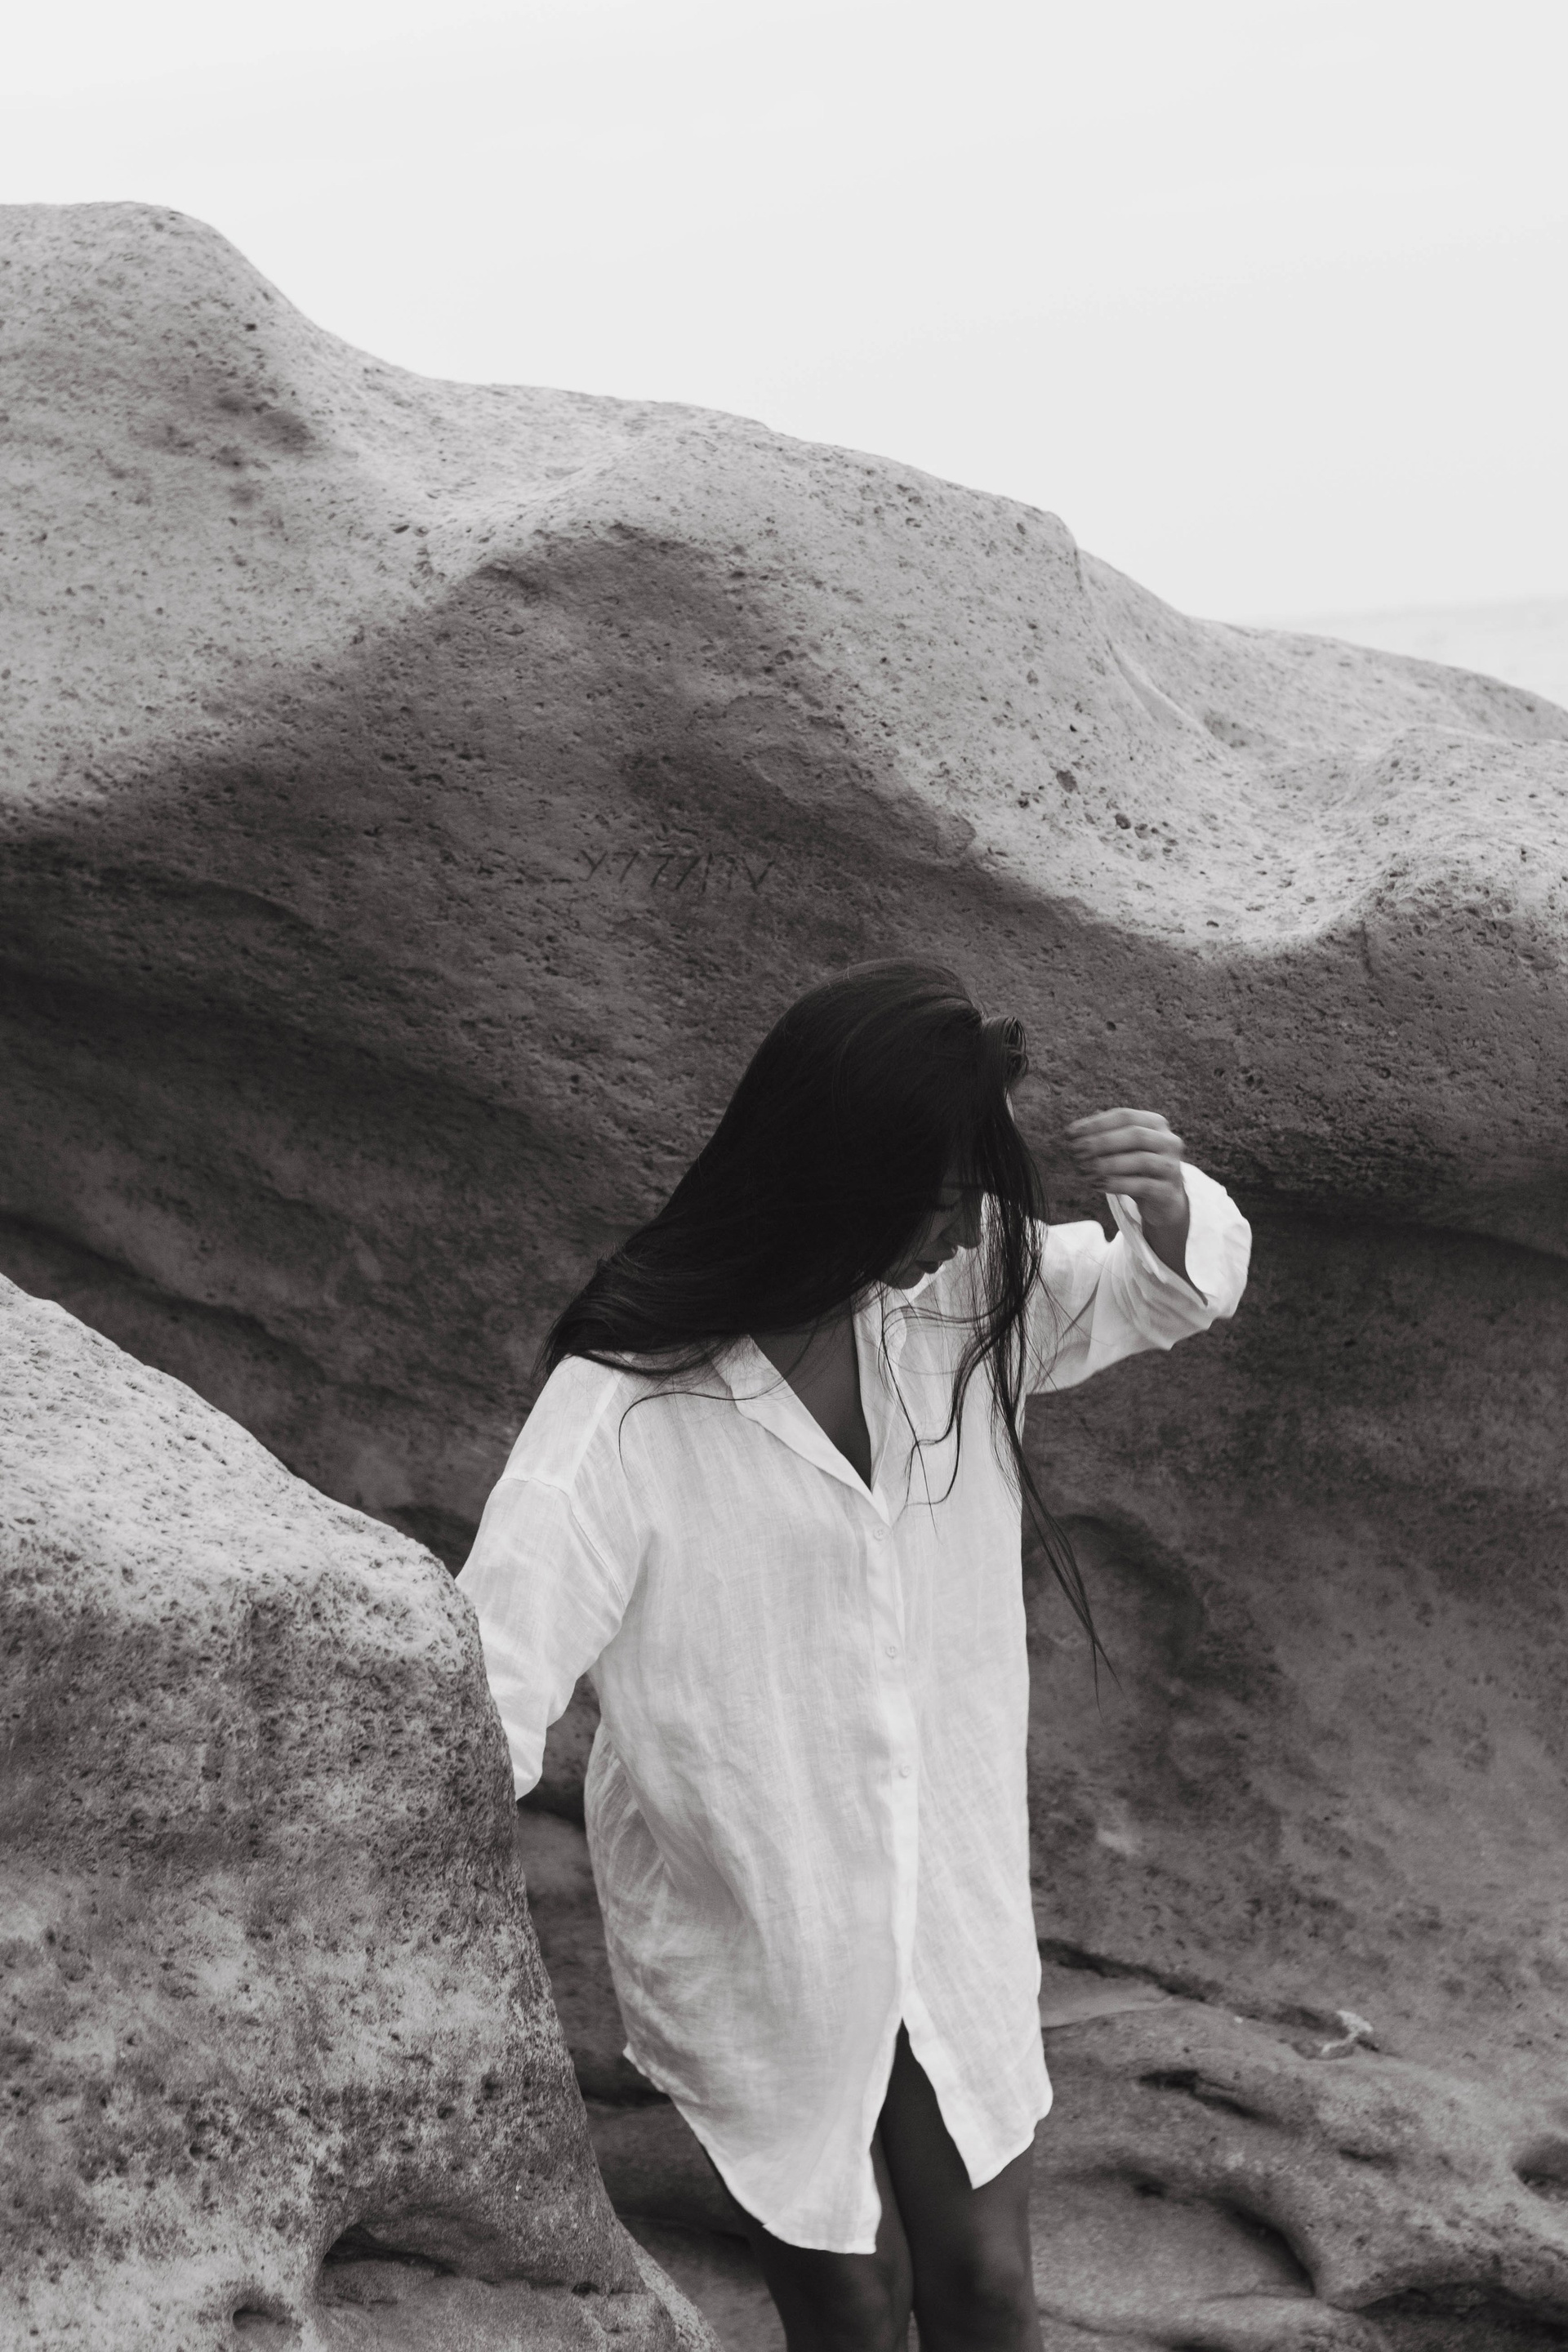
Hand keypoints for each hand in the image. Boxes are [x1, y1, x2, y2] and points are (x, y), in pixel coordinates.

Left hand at [1063, 1108, 1190, 1278]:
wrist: (1164, 1200)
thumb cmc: (1136, 1168)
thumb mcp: (1122, 1148)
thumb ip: (1102, 1135)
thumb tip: (1071, 1132)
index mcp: (1156, 1123)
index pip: (1125, 1116)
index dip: (1096, 1123)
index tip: (1070, 1133)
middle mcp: (1168, 1141)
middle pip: (1135, 1135)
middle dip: (1101, 1142)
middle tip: (1075, 1151)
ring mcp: (1171, 1166)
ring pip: (1141, 1160)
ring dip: (1108, 1164)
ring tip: (1083, 1169)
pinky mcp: (1168, 1191)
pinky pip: (1142, 1185)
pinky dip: (1117, 1184)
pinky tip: (1096, 1185)